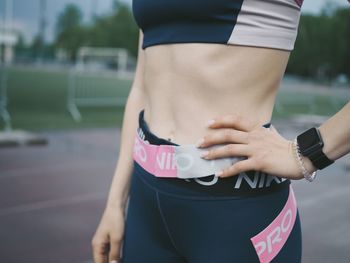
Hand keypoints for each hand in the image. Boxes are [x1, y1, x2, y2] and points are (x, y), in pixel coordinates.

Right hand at [91, 204, 124, 262]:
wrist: (117, 206)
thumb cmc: (116, 220)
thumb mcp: (117, 239)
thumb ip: (114, 254)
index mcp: (97, 246)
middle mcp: (98, 245)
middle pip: (103, 261)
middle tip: (121, 261)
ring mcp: (103, 242)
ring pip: (107, 256)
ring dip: (113, 260)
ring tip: (121, 260)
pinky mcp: (108, 238)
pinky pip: (110, 251)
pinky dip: (115, 255)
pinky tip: (122, 256)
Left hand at [196, 115, 315, 179]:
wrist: (299, 157)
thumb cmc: (283, 146)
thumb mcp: (271, 133)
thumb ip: (262, 130)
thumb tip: (259, 127)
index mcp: (256, 128)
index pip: (235, 120)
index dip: (220, 120)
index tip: (208, 123)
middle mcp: (254, 137)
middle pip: (228, 134)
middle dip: (211, 138)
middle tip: (198, 143)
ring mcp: (256, 149)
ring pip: (230, 149)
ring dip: (215, 153)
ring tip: (204, 157)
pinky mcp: (259, 162)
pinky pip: (239, 166)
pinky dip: (228, 171)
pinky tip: (219, 174)